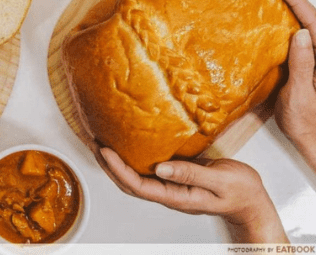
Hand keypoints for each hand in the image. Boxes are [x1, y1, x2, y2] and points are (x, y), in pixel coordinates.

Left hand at [98, 147, 287, 242]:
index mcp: (176, 196)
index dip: (118, 169)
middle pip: (128, 183)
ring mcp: (169, 186)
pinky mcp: (173, 177)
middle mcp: (168, 193)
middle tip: (93, 143)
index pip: (138, 186)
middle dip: (107, 165)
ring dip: (115, 163)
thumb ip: (191, 175)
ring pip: (133, 178)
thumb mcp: (221, 181)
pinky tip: (125, 146)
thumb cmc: (240, 192)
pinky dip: (130, 159)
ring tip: (100, 143)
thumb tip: (161, 168)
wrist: (251, 201)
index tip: (104, 151)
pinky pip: (145, 171)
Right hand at [270, 0, 315, 170]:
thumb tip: (301, 33)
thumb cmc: (307, 124)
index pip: (311, 19)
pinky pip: (307, 39)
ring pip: (311, 27)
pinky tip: (282, 20)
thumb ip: (304, 64)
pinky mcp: (314, 67)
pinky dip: (295, 24)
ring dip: (295, 8)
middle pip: (313, 18)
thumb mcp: (300, 96)